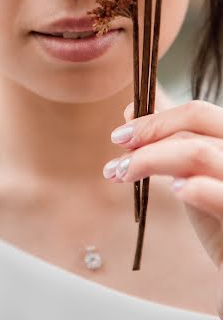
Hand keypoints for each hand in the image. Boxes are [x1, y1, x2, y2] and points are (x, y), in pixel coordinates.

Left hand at [103, 100, 222, 315]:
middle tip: (117, 150)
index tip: (121, 134)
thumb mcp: (192, 173)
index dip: (156, 118)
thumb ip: (171, 139)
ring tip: (123, 173)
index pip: (197, 112)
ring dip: (150, 159)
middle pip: (197, 122)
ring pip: (198, 152)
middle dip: (149, 132)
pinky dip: (196, 188)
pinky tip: (174, 191)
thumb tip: (134, 109)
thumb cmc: (218, 220)